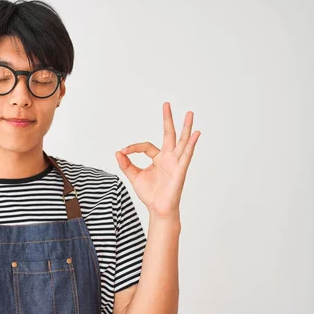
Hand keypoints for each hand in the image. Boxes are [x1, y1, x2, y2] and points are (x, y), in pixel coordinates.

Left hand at [115, 102, 200, 218]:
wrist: (158, 209)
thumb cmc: (150, 194)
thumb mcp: (134, 176)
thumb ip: (126, 164)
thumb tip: (117, 152)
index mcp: (158, 158)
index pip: (146, 145)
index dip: (133, 147)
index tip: (123, 152)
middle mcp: (168, 158)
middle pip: (169, 134)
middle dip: (167, 119)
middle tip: (166, 104)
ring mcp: (176, 162)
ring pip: (182, 141)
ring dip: (186, 127)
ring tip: (190, 113)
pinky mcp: (181, 170)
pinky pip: (187, 155)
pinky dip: (192, 144)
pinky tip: (196, 134)